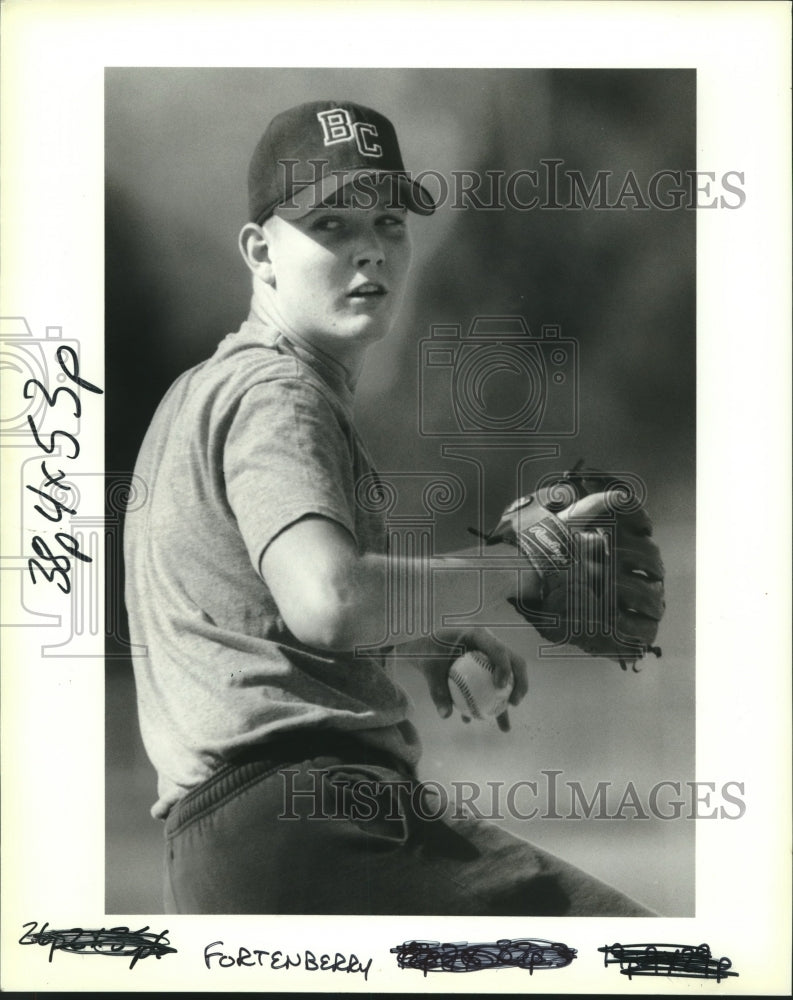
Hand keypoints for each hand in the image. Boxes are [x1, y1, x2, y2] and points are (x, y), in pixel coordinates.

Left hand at [407, 627, 527, 732]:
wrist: (424, 650)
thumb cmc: (427, 653)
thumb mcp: (429, 669)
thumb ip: (437, 690)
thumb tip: (446, 715)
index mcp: (478, 635)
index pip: (498, 649)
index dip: (504, 667)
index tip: (500, 687)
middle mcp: (489, 645)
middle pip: (514, 661)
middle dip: (519, 683)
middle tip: (512, 703)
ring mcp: (491, 657)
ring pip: (509, 677)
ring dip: (510, 700)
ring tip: (504, 726)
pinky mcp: (488, 670)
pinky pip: (495, 688)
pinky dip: (493, 705)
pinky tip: (485, 722)